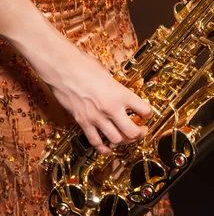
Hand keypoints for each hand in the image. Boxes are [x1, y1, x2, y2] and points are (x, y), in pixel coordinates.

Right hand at [28, 33, 152, 154]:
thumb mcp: (108, 74)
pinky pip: (96, 142)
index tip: (148, 113)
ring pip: (116, 140)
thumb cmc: (84, 66)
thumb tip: (123, 94)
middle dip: (140, 133)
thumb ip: (117, 88)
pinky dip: (104, 148)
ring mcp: (96, 118)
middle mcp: (111, 108)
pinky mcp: (83, 123)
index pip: (144, 110)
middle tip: (142, 130)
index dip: (149, 113)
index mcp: (121, 94)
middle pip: (133, 132)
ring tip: (127, 137)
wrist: (63, 69)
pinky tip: (109, 148)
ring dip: (124, 141)